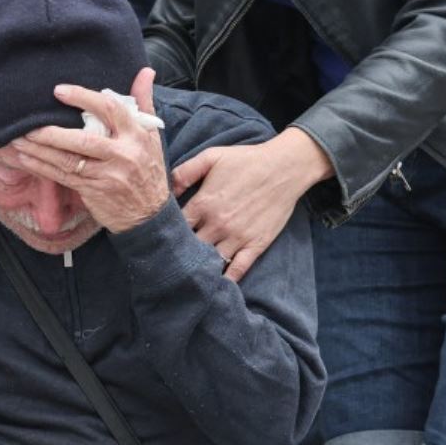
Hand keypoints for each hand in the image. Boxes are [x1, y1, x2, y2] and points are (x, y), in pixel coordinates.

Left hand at [10, 69, 170, 234]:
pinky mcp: (93, 191)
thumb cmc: (148, 168)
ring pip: (68, 159)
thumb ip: (143, 101)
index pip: (110, 109)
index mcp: (137, 135)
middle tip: (27, 122)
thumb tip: (145, 70)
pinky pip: (63, 177)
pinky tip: (26, 158)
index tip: (58, 90)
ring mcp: (107, 175)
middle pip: (82, 139)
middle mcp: (123, 154)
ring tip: (18, 139)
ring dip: (39, 149)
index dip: (83, 98)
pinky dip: (42, 167)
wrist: (149, 214)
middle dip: (51, 132)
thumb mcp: (152, 135)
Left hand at [172, 128, 332, 283]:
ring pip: (211, 262)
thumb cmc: (247, 160)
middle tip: (170, 261)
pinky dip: (227, 280)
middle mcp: (217, 224)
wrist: (285, 168)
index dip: (166, 234)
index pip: (175, 227)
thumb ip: (185, 171)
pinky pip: (238, 270)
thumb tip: (165, 189)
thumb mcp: (212, 156)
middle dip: (179, 254)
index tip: (160, 239)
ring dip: (200, 269)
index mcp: (203, 203)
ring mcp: (237, 237)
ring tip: (188, 278)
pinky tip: (216, 288)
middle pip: (190, 248)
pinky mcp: (255, 245)